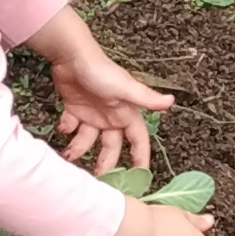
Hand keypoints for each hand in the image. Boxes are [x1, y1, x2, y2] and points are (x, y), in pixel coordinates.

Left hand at [33, 8, 174, 175]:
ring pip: (88, 140)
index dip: (139, 159)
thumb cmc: (101, 71)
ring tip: (69, 155)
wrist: (71, 55)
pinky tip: (63, 127)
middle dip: (105, 163)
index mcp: (126, 114)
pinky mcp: (74, 108)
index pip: (138, 141)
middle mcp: (111, 117)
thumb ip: (146, 98)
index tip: (138, 180)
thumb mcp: (125, 87)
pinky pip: (71, 127)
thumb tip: (171, 101)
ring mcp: (92, 113)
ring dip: (79, 149)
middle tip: (97, 179)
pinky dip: (66, 129)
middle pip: (111, 148)